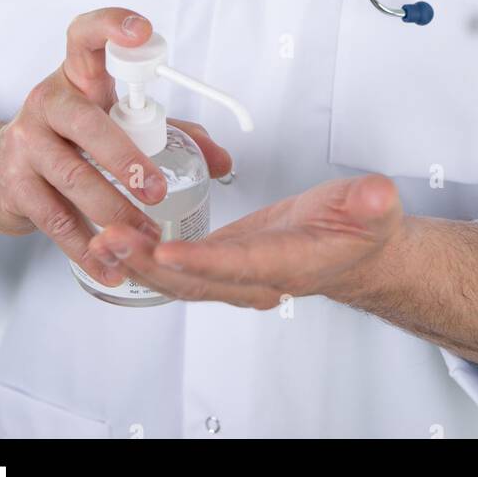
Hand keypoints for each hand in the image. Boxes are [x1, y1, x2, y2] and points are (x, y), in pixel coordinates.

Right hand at [0, 9, 232, 288]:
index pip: (86, 36)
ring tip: (146, 235)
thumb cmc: (67, 139)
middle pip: (86, 122)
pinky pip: (56, 220)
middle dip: (124, 157)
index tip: (142, 31)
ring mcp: (25, 144)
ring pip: (72, 178)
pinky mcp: (13, 186)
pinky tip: (111, 265)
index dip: (112, 26)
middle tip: (156, 189)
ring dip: (114, 212)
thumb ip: (170, 135)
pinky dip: (87, 248)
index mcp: (77, 78)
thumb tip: (221, 161)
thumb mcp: (113, 123)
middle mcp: (47, 102)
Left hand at [84, 173, 404, 307]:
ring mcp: (237, 275)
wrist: (358, 251)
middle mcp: (257, 278)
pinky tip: (119, 239)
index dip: (201, 262)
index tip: (165, 251)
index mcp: (290, 263)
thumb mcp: (375, 208)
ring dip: (139, 262)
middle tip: (111, 238)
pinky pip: (180, 268)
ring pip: (180, 278)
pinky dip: (147, 257)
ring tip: (102, 238)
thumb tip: (375, 196)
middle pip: (195, 280)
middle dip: (149, 263)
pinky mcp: (224, 263)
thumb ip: (372, 203)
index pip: (240, 266)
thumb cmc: (362, 230)